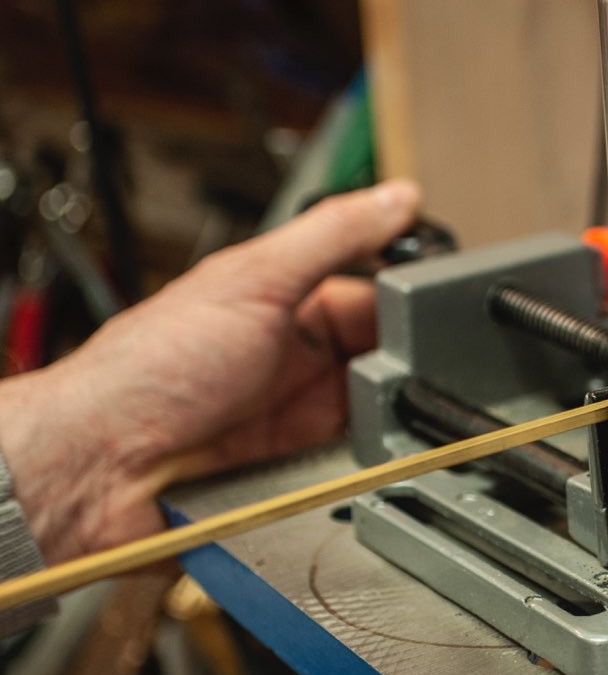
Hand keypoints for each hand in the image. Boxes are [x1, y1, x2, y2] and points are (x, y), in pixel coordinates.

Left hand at [0, 180, 419, 561]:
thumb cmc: (148, 370)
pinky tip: (372, 460)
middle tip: (414, 374)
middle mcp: (297, 364)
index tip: (443, 313)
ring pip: (381, 418)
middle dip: (407, 368)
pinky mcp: (299, 478)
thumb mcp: (253, 280)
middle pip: (386, 361)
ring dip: (393, 420)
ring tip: (390, 420)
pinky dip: (374, 467)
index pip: (376, 296)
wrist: (98, 468)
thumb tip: (400, 197)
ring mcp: (300, 423)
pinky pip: (359, 471)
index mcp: (287, 306)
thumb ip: (332, 234)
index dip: (409, 304)